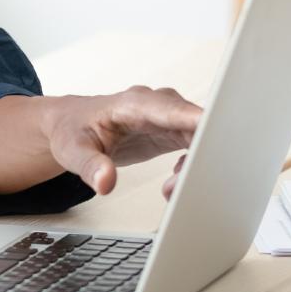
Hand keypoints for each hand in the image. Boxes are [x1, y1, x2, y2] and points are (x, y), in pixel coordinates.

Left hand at [0, 86, 202, 196]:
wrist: (70, 125)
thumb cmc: (72, 130)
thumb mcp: (73, 150)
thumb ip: (90, 166)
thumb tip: (105, 183)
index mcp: (137, 104)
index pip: (176, 110)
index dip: (202, 123)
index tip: (220, 139)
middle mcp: (158, 106)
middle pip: (196, 125)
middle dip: (199, 156)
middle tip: (176, 185)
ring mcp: (168, 117)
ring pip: (200, 137)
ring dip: (195, 165)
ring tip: (170, 187)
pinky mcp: (172, 131)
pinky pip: (196, 145)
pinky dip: (193, 165)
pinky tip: (174, 179)